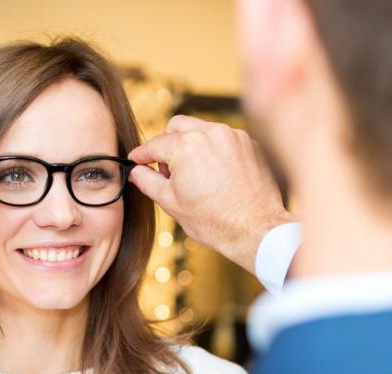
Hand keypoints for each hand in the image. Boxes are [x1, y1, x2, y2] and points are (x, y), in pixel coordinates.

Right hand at [128, 115, 294, 273]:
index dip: (141, 154)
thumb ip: (148, 181)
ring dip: (192, 145)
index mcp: (186, 147)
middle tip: (167, 170)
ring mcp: (233, 136)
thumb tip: (136, 171)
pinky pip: (223, 138)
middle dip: (167, 143)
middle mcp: (210, 134)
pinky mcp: (250, 143)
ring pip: (202, 129)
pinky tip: (215, 174)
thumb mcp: (171, 203)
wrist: (255, 229)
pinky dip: (214, 150)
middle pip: (177, 126)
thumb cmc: (213, 221)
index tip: (136, 160)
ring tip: (194, 174)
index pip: (155, 144)